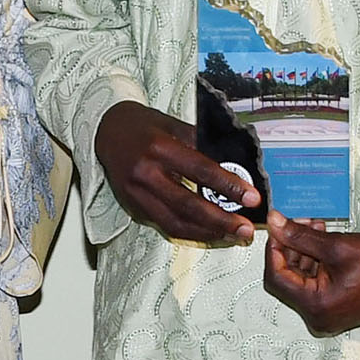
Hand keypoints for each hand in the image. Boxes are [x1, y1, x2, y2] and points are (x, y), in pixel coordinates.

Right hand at [95, 101, 260, 243]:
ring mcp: (136, 194)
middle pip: (188, 205)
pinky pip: (165, 225)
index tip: (252, 197)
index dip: (228, 186)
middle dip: (221, 220)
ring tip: (232, 235)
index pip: (200, 170)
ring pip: (175, 222)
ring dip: (207, 233)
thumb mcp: (173, 124)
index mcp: (159, 148)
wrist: (107, 131)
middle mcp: (146, 174)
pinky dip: (190, 231)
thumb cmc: (144, 126)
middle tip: (246, 228)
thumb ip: (200, 144)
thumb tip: (234, 164)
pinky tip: (209, 232)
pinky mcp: (133, 207)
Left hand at [263, 222, 359, 334]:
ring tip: (314, 225)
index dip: (274, 250)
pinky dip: (316, 263)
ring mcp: (328, 315)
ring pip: (302, 280)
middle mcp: (318, 317)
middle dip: (290, 248)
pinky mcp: (337, 309)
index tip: (277, 227)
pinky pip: (316, 285)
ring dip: (303, 253)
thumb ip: (300, 236)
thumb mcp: (336, 245)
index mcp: (316, 307)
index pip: (277, 277)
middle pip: (288, 280)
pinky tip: (323, 240)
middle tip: (296, 221)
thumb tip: (274, 223)